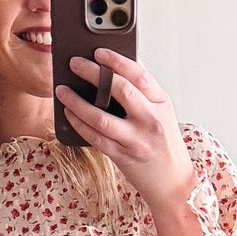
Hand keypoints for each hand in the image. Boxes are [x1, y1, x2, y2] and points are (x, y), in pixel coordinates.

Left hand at [56, 51, 203, 235]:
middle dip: (93, 73)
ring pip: (101, 117)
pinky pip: (95, 138)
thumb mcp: (162, 114)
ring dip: (77, 102)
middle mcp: (151, 120)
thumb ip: (144, 94)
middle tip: (74, 63)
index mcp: (162, 104)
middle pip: (120, 90)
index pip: (139, 75)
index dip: (117, 60)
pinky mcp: (123, 157)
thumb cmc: (165, 146)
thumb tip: (116, 69)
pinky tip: (69, 114)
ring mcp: (137, 140)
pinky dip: (79, 124)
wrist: (174, 184)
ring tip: (62, 90)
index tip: (98, 51)